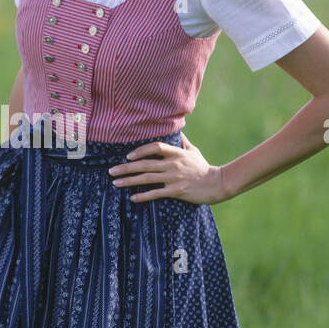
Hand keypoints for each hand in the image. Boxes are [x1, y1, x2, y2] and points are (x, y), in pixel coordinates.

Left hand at [108, 135, 226, 205]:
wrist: (216, 184)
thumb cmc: (203, 167)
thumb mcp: (193, 151)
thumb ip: (181, 141)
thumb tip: (176, 129)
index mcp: (176, 153)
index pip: (155, 147)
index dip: (140, 150)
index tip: (128, 155)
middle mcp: (173, 164)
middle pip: (145, 164)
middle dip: (126, 168)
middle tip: (111, 171)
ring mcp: (174, 178)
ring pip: (147, 179)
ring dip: (129, 181)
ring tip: (116, 182)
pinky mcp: (176, 191)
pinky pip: (156, 193)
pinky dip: (143, 196)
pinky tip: (132, 198)